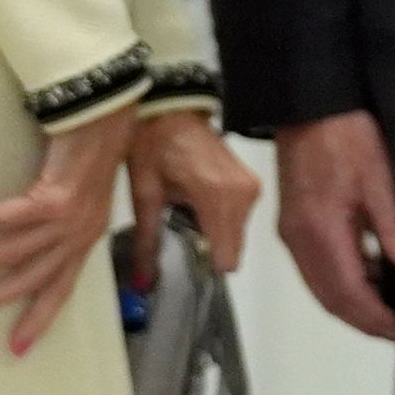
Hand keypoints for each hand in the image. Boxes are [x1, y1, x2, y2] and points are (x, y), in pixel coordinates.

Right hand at [0, 100, 137, 355]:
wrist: (110, 113)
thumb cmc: (92, 149)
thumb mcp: (83, 195)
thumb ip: (61, 220)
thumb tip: (25, 235)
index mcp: (86, 238)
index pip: (60, 288)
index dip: (39, 318)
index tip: (17, 347)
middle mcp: (80, 235)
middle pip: (31, 279)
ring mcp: (70, 219)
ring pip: (13, 253)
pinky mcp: (56, 199)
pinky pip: (6, 216)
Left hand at [125, 110, 262, 290]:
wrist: (172, 109)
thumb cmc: (152, 146)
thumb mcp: (144, 195)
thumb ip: (147, 243)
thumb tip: (142, 285)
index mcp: (216, 197)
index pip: (225, 256)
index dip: (202, 268)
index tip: (181, 266)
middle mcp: (243, 195)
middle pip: (231, 249)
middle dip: (206, 252)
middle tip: (176, 236)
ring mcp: (251, 188)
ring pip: (236, 236)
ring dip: (213, 236)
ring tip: (184, 217)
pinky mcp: (252, 184)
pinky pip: (238, 220)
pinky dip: (219, 222)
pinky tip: (197, 207)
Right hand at [273, 109, 394, 339]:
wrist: (308, 102)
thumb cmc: (348, 135)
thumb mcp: (379, 177)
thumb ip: (392, 226)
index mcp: (320, 233)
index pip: (348, 293)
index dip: (375, 318)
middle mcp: (298, 242)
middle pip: (329, 299)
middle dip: (363, 320)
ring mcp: (291, 234)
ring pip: (320, 288)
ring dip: (351, 305)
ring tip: (390, 312)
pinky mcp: (293, 224)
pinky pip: (316, 269)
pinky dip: (341, 283)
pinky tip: (370, 280)